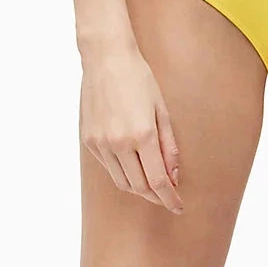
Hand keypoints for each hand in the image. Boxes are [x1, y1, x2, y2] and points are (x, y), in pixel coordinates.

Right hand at [80, 44, 182, 213]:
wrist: (106, 59)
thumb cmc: (139, 79)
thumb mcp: (162, 111)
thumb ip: (169, 147)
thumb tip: (173, 177)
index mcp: (143, 134)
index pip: (158, 181)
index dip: (170, 199)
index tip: (179, 207)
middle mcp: (119, 143)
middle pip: (140, 187)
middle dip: (156, 197)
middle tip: (168, 197)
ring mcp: (101, 143)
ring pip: (122, 182)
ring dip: (139, 189)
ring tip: (152, 185)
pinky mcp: (88, 140)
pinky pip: (109, 167)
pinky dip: (123, 173)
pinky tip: (133, 166)